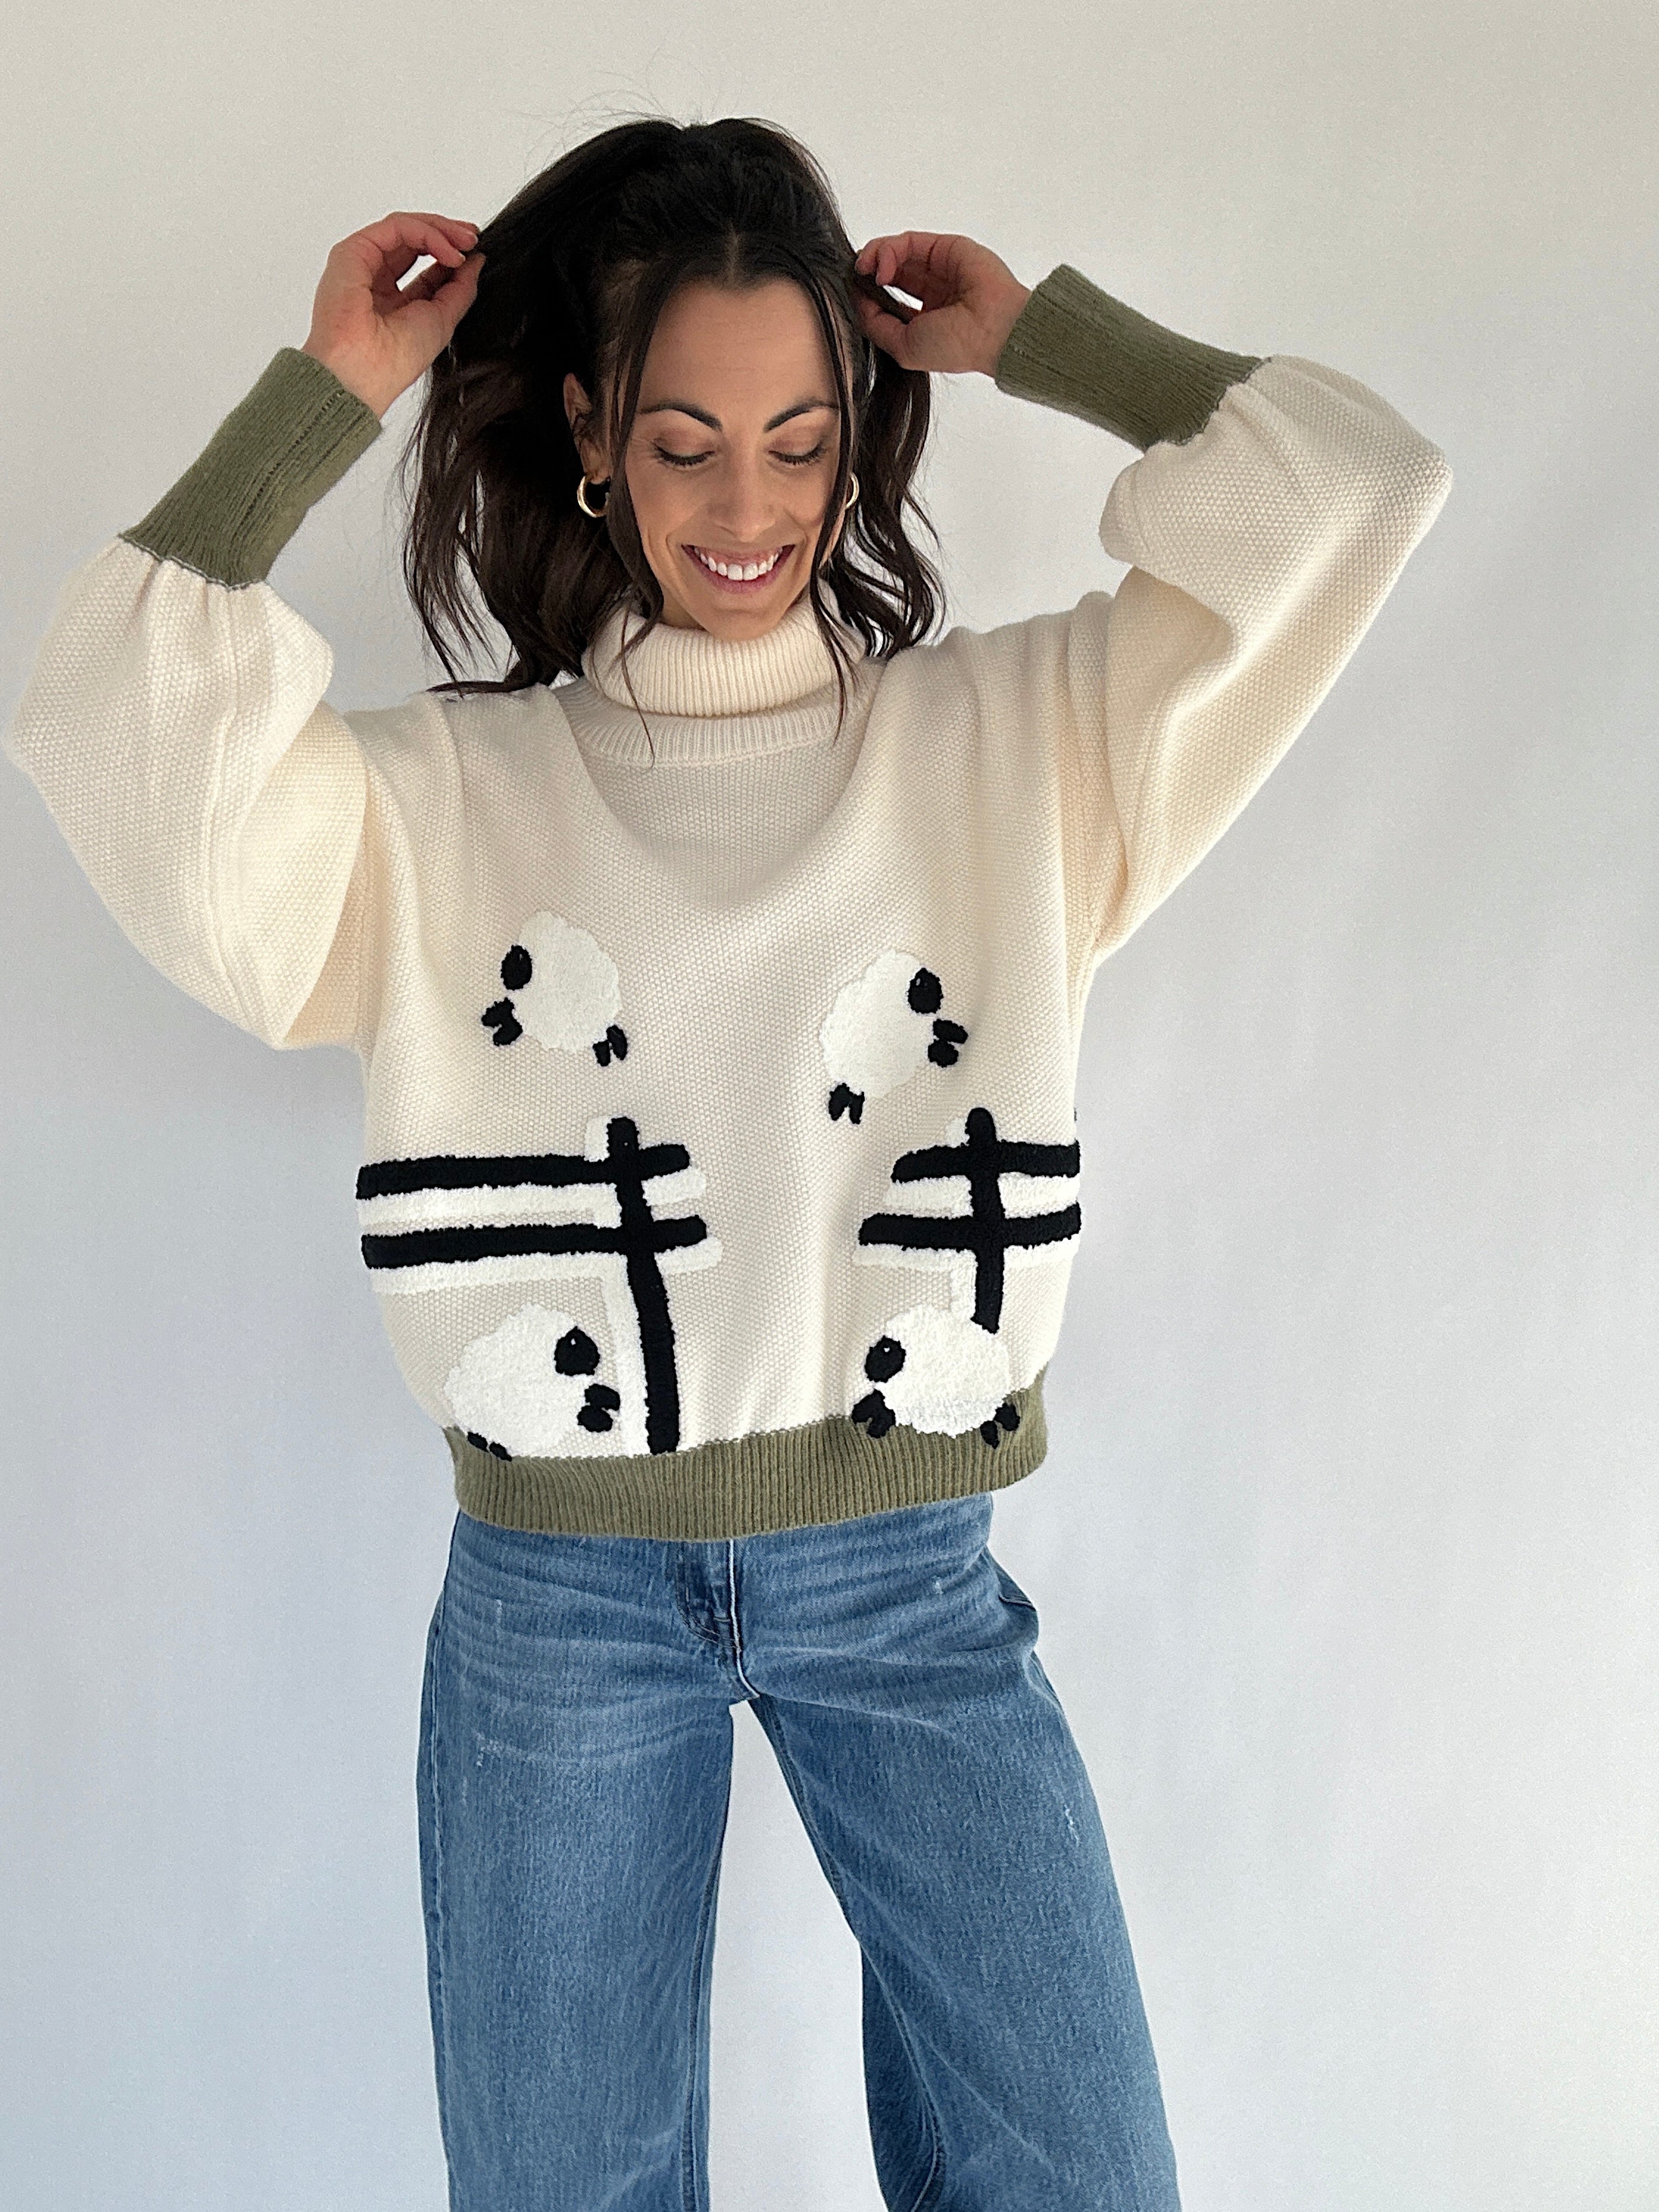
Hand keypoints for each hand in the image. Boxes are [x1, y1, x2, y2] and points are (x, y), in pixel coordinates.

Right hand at [300, 211, 484, 418]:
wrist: (366, 371)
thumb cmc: (395, 361)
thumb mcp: (442, 321)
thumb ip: (459, 290)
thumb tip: (475, 262)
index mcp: (390, 300)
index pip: (422, 265)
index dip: (448, 253)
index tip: (474, 251)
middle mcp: (373, 279)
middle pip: (412, 240)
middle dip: (447, 233)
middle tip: (473, 238)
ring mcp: (361, 263)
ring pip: (404, 228)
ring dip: (440, 229)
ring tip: (467, 241)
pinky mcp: (353, 250)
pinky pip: (396, 228)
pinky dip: (427, 233)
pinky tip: (448, 250)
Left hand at [851, 232, 1030, 377]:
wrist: (993, 329)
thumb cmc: (956, 346)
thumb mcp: (903, 347)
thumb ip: (876, 324)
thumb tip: (857, 297)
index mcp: (923, 319)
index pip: (886, 299)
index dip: (866, 294)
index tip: (852, 294)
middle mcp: (930, 292)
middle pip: (888, 272)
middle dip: (866, 272)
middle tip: (854, 277)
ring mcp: (937, 268)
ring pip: (895, 254)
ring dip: (873, 257)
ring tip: (866, 270)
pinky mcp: (943, 247)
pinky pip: (907, 242)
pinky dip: (887, 250)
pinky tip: (882, 267)